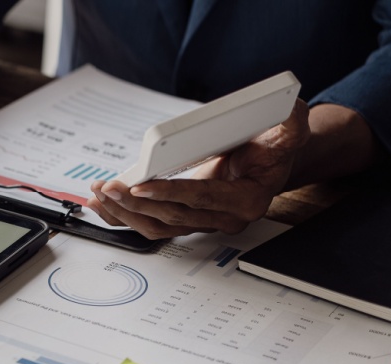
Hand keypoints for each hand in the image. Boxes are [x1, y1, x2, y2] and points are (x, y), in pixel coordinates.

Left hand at [86, 99, 310, 238]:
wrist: (270, 163)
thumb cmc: (273, 148)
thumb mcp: (289, 132)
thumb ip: (292, 125)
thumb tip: (290, 111)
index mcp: (247, 200)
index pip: (202, 200)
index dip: (172, 194)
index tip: (141, 186)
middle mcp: (223, 218)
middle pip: (173, 217)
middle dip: (136, 204)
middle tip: (108, 188)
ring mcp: (203, 222)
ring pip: (158, 227)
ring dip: (124, 214)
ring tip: (98, 195)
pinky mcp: (186, 219)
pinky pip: (152, 224)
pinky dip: (124, 217)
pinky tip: (102, 205)